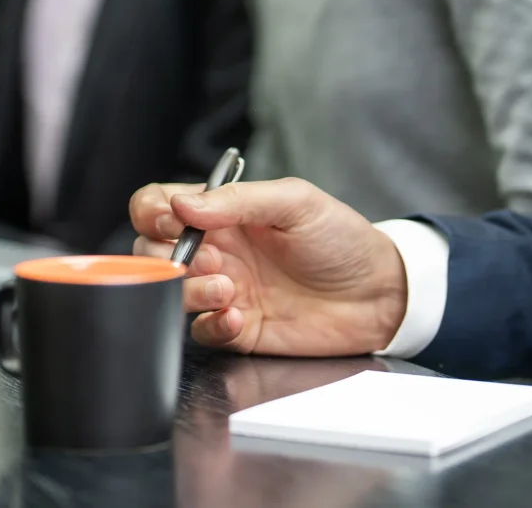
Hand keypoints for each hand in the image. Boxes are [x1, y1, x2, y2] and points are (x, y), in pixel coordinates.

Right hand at [130, 178, 407, 355]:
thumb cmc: (341, 239)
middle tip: (207, 258)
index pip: (157, 206)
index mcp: (220, 214)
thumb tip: (182, 204)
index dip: (151, 213)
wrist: (381, 293)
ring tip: (227, 289)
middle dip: (167, 257)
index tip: (172, 222)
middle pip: (150, 252)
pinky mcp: (235, 328)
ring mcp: (221, 290)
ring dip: (187, 291)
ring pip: (168, 293)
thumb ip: (237, 200)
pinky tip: (238, 316)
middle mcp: (213, 250)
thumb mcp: (294, 202)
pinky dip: (211, 325)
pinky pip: (200, 331)